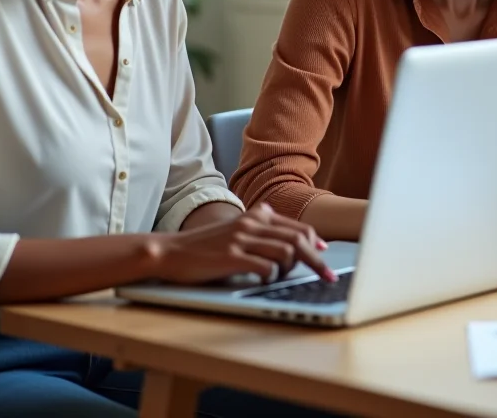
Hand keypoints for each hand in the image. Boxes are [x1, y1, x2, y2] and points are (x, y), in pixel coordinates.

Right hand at [151, 203, 335, 283]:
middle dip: (317, 261)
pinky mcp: (231, 257)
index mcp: (257, 215)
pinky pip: (266, 267)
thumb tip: (290, 231)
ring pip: (287, 253)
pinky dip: (272, 277)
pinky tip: (265, 281)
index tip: (325, 254)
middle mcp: (252, 223)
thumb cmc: (204, 246)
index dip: (315, 242)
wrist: (169, 252)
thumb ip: (260, 227)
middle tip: (327, 277)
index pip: (297, 228)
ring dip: (290, 270)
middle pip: (298, 240)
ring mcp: (242, 239)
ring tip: (281, 278)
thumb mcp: (235, 229)